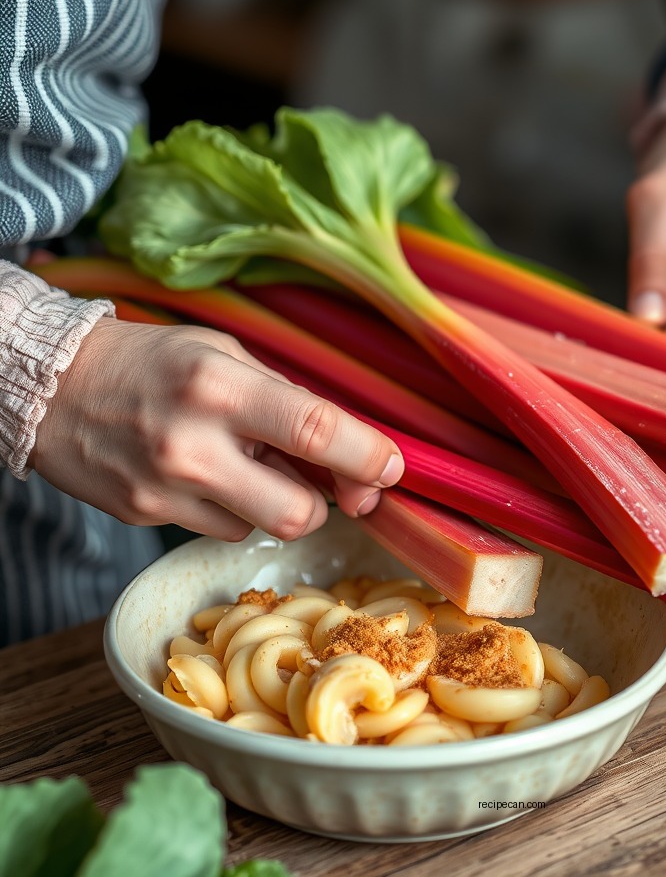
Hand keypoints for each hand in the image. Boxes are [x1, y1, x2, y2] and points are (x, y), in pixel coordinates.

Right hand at [29, 318, 403, 539]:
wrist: (52, 387)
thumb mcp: (226, 354)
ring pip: (261, 526)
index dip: (367, 457)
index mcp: (219, 385)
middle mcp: (192, 443)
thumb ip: (287, 402)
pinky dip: (233, 508)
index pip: (315, 430)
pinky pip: (221, 530)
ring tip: (243, 459)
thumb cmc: (153, 361)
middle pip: (299, 511)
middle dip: (326, 501)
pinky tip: (210, 475)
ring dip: (273, 500)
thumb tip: (348, 453)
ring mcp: (165, 489)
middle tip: (329, 480)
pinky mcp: (146, 517)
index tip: (392, 468)